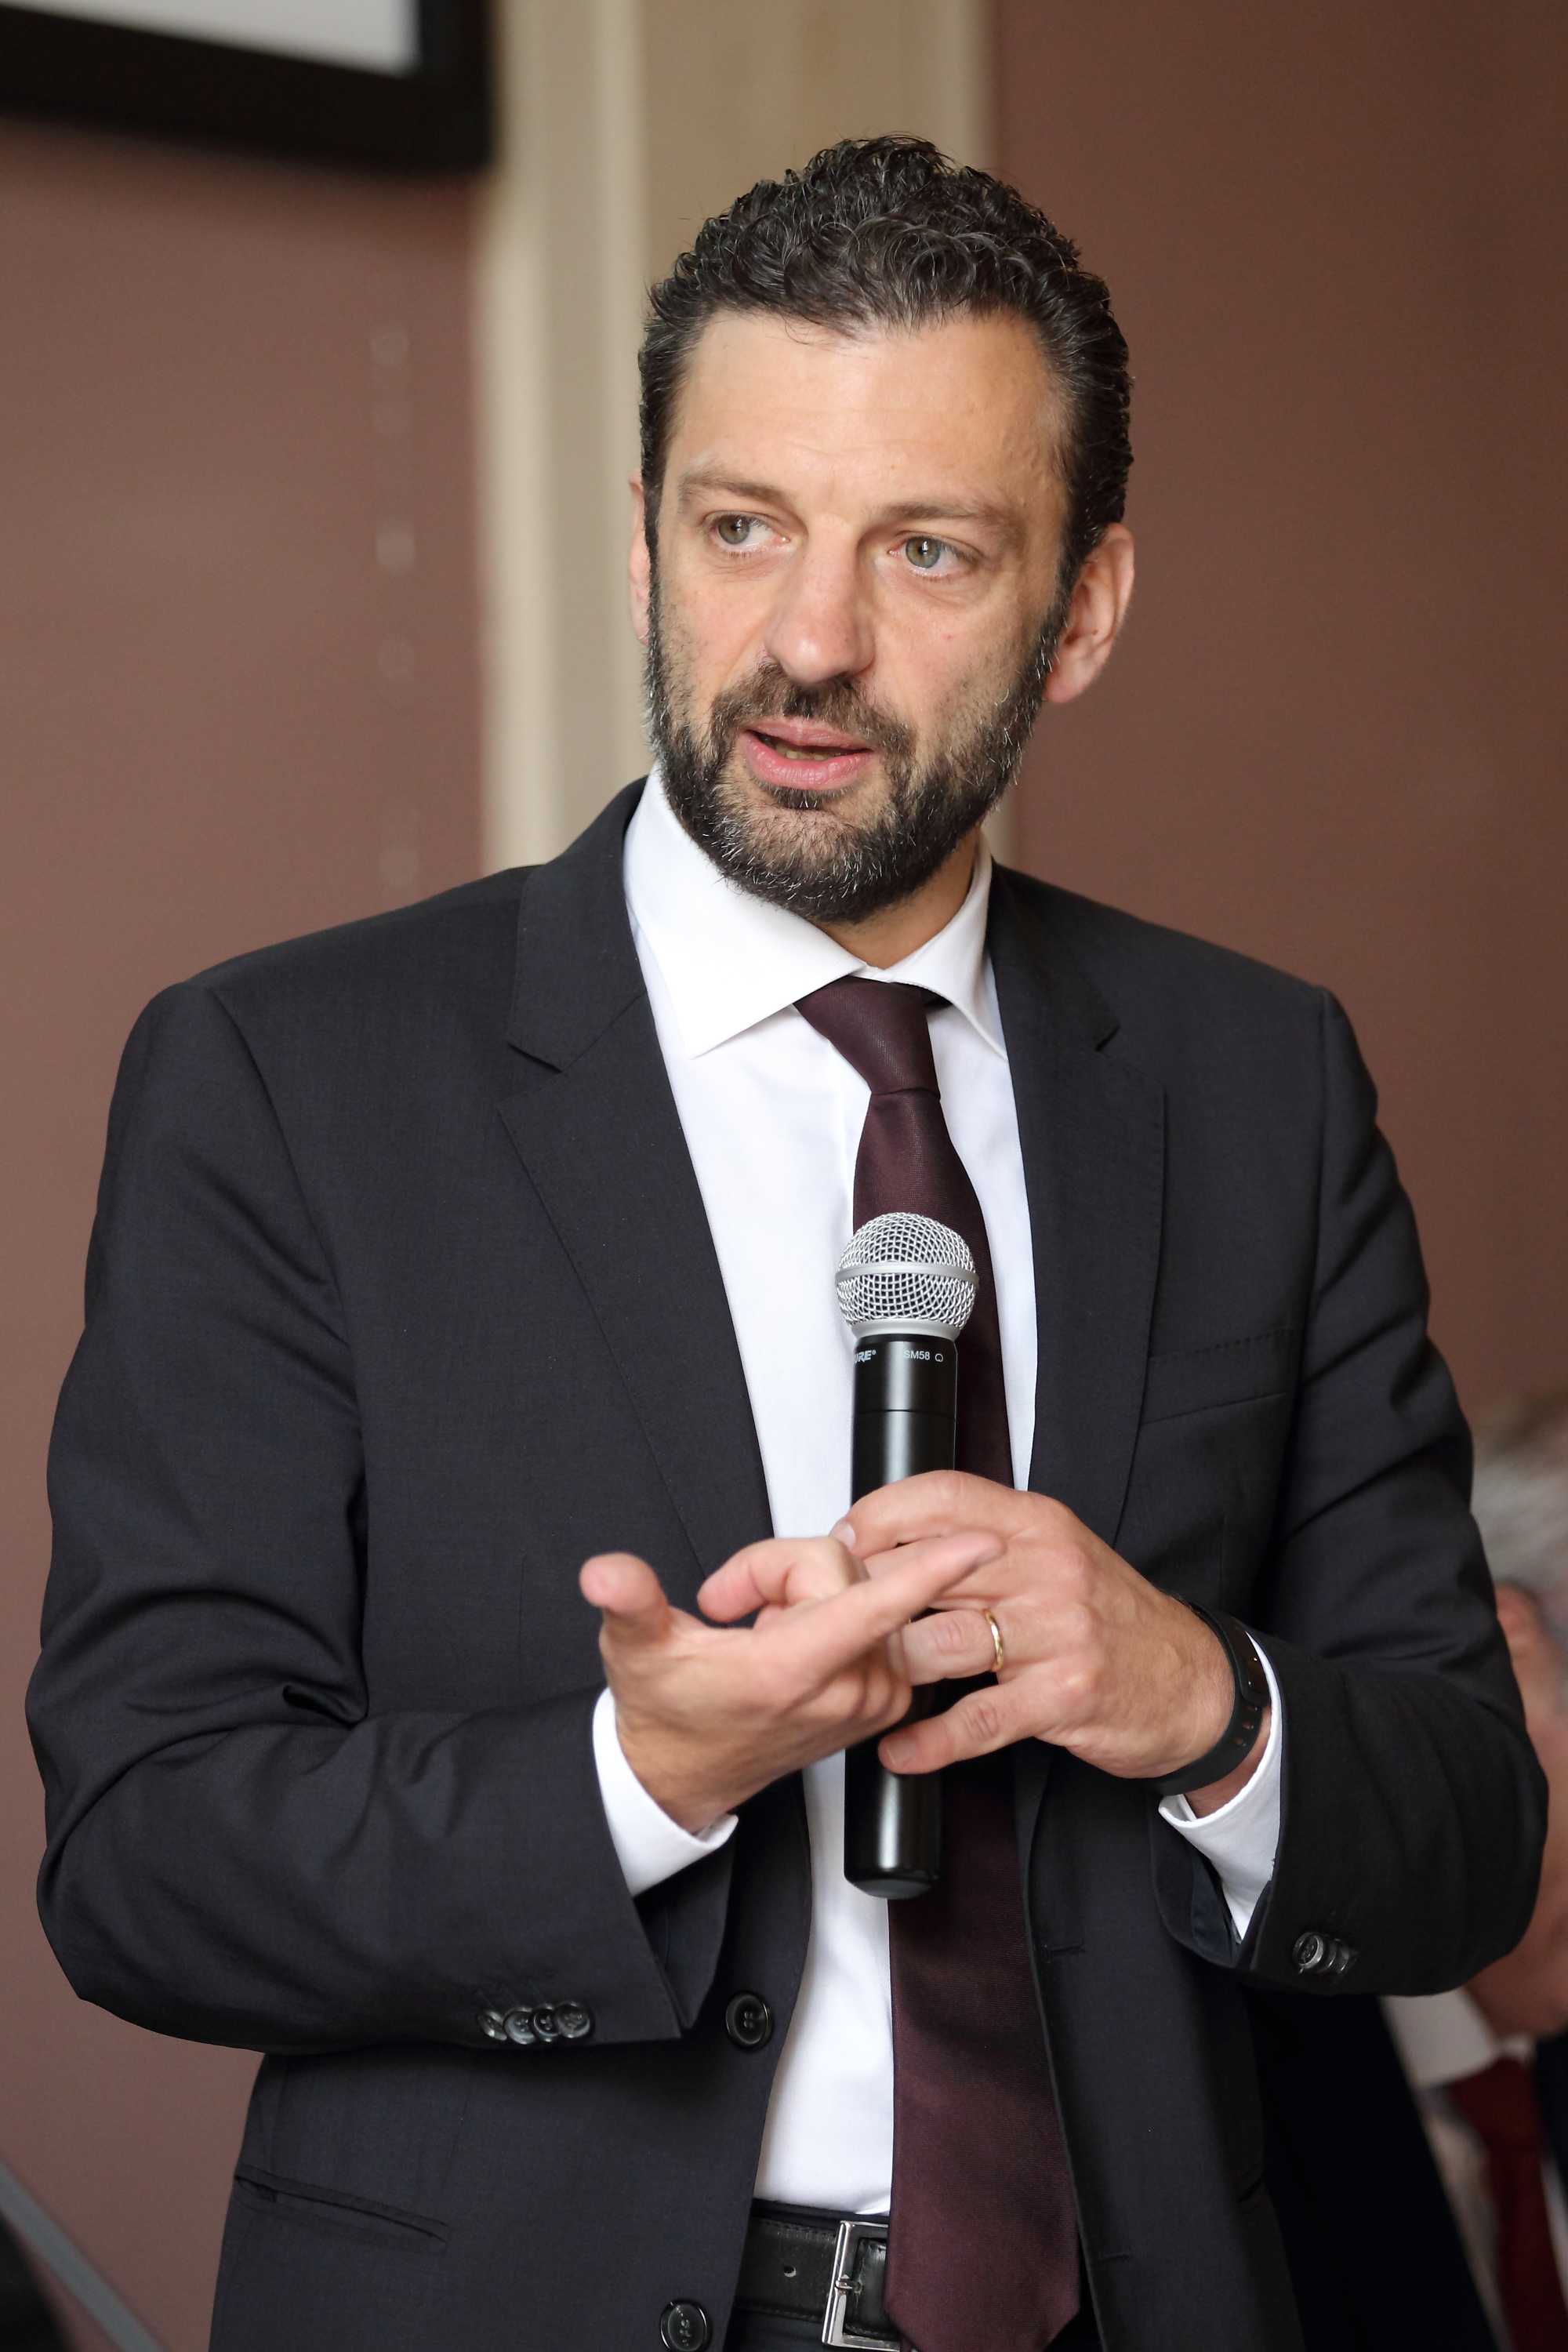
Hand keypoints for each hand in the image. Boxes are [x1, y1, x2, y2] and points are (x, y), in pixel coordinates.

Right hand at [580, 1527, 1001, 1831]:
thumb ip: (629, 1603)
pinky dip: (835, 1611)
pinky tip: (796, 1640)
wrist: (686, 1775)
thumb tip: (604, 1573)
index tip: (983, 1540)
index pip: (873, 1606)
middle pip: (842, 1568)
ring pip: (861, 1585)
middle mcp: (848, 1689)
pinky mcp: (886, 1697)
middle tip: (733, 1606)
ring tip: (765, 1633)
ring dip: (808, 1591)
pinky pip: (878, 1613)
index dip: (929, 1568)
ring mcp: (873, 1696)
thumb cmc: (669, 1712)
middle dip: (781, 1569)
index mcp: (794, 1673)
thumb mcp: (636, 1651)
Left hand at [840, 1472, 1267, 1811]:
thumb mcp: (1054, 1555)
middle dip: (867, 1596)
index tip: (842, 1543)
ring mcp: (1057, 1633)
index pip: (944, 1495)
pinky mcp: (1063, 1696)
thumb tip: (892, 1541)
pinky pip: (978, 1719)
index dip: (880, 1515)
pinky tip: (899, 1749)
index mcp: (1038, 1524)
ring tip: (854, 1679)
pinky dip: (929, 1740)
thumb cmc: (1108, 1619)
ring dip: (889, 1665)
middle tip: (827, 1618)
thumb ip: (982, 1545)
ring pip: (943, 1641)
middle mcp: (1046, 1568)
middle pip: (929, 1569)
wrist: (1189, 1681)